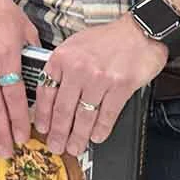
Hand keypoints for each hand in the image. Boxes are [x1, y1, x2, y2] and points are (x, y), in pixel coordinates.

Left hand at [33, 15, 166, 155]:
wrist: (138, 32)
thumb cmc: (106, 39)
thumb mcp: (74, 45)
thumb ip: (61, 67)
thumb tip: (50, 94)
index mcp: (62, 58)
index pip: (45, 92)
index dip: (42, 115)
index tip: (41, 128)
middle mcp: (78, 69)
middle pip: (63, 109)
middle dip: (58, 132)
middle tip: (55, 147)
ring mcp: (99, 78)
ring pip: (84, 115)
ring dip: (78, 136)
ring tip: (74, 148)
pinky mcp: (121, 86)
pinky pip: (107, 114)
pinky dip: (101, 129)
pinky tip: (96, 137)